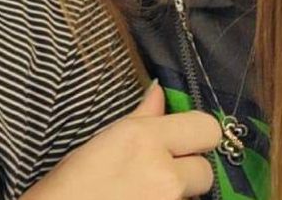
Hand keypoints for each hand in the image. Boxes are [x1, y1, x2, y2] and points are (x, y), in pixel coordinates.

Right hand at [21, 81, 220, 198]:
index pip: (207, 128)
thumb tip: (160, 92)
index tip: (184, 141)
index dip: (198, 134)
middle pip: (206, 170)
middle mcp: (164, 172)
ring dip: (179, 194)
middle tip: (162, 174)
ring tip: (147, 192)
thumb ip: (143, 117)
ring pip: (195, 197)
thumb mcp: (106, 140)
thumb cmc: (73, 181)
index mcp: (146, 138)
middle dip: (188, 172)